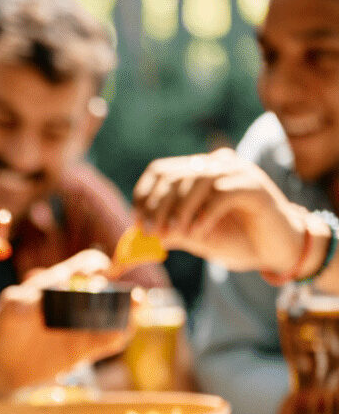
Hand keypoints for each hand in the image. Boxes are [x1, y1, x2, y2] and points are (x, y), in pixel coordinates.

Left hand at [0, 250, 134, 397]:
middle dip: (118, 287)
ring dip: (128, 307)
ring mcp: (84, 325)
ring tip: (136, 305)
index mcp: (60, 282)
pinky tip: (122, 330)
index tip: (99, 272)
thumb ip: (21, 301)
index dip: (95, 265)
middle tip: (125, 292)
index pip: (86, 265)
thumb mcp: (7, 310)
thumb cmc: (3, 328)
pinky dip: (121, 333)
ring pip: (115, 313)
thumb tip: (36, 298)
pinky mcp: (87, 348)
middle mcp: (77, 301)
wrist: (1, 364)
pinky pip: (110, 339)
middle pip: (108, 288)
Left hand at [133, 147, 311, 273]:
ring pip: (197, 181)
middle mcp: (217, 164)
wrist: (276, 249)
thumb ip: (169, 231)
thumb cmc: (235, 239)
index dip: (144, 195)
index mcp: (200, 170)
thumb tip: (138, 234)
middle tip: (152, 233)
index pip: (161, 171)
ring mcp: (238, 172)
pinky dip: (205, 215)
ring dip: (181, 211)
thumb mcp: (194, 236)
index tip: (137, 222)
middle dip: (157, 207)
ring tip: (177, 235)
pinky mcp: (255, 186)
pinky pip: (222, 193)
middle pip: (175, 176)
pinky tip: (200, 234)